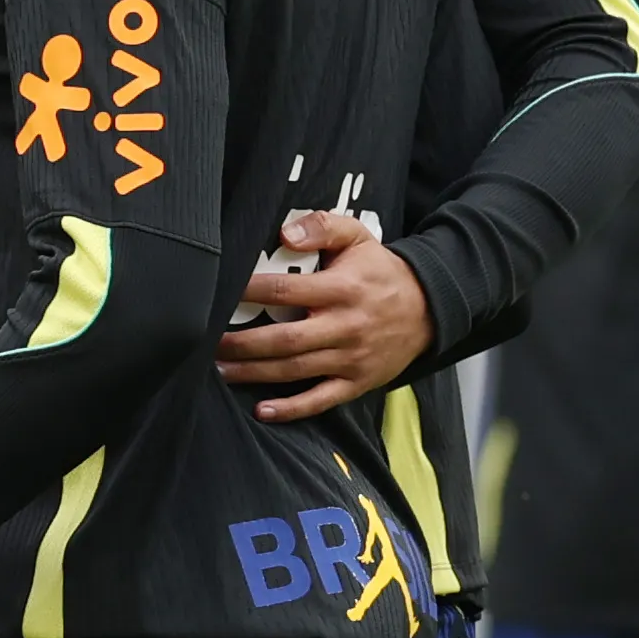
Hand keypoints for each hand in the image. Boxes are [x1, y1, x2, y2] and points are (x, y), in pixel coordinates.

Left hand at [213, 211, 432, 419]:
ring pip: (295, 370)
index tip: (220, 293)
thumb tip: (284, 233)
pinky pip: (321, 400)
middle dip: (243, 344)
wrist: (430, 308)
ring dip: (255, 373)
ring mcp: (351, 358)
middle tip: (209, 343)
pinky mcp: (357, 382)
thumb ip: (322, 226)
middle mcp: (345, 326)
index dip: (250, 292)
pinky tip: (263, 410)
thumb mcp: (358, 237)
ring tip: (220, 370)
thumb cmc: (381, 272)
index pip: (287, 290)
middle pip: (285, 339)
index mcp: (342, 289)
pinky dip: (292, 409)